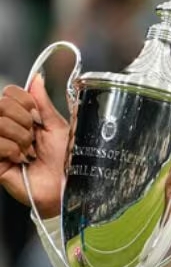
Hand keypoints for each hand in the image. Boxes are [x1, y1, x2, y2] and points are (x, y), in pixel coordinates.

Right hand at [0, 75, 69, 216]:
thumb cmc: (67, 162)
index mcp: (23, 118)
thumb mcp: (59, 127)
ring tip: (30, 151)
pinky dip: (12, 150)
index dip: (25, 101)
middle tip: (34, 137)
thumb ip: (44, 103)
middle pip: (0, 104)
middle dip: (23, 119)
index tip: (38, 116)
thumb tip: (36, 79)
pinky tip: (21, 160)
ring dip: (20, 136)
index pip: (9, 93)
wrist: (68, 188)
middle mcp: (8, 128)